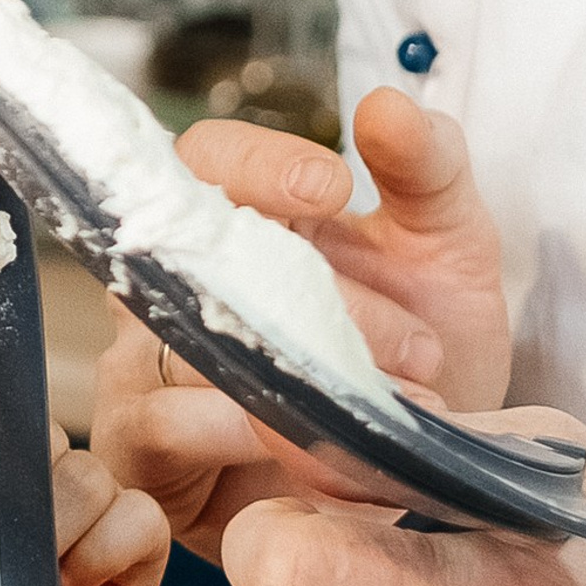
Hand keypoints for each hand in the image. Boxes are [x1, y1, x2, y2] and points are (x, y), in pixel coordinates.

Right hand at [90, 90, 509, 559]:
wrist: (416, 481)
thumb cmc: (418, 353)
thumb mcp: (448, 253)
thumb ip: (428, 170)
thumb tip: (383, 104)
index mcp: (240, 219)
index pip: (202, 159)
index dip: (256, 165)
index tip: (333, 188)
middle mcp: (172, 283)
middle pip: (193, 257)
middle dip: (316, 301)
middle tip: (419, 348)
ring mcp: (142, 361)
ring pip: (183, 347)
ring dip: (298, 383)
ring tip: (397, 415)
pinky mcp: (137, 446)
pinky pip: (159, 425)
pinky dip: (243, 438)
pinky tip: (319, 459)